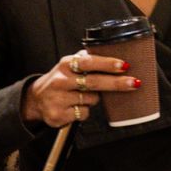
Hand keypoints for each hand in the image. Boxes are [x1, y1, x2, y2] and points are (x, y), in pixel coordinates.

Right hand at [22, 51, 140, 128]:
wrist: (36, 99)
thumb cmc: (60, 80)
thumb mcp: (69, 66)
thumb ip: (87, 60)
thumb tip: (114, 56)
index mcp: (65, 65)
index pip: (88, 62)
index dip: (107, 64)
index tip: (123, 65)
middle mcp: (61, 81)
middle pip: (94, 82)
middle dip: (117, 83)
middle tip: (134, 83)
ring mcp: (58, 99)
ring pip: (91, 100)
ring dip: (94, 99)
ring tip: (82, 96)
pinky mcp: (58, 115)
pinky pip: (83, 113)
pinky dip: (84, 111)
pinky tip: (74, 107)